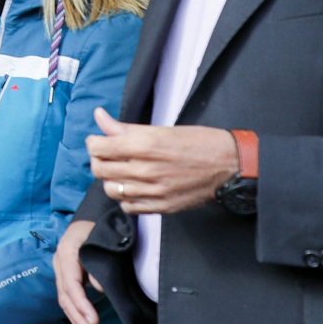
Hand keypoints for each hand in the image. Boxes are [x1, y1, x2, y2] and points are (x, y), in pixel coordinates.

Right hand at [54, 218, 105, 323]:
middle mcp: (59, 263)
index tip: (94, 321)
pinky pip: (68, 300)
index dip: (82, 304)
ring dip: (77, 321)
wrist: (87, 220)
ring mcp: (60, 271)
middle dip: (79, 319)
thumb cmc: (98, 228)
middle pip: (65, 296)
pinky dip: (76, 315)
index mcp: (66, 252)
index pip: (71, 284)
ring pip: (64, 301)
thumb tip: (99, 288)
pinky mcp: (65, 278)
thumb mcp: (101, 240)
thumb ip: (99, 263)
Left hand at [85, 109, 238, 214]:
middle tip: (106, 155)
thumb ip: (126, 128)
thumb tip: (99, 116)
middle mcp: (146, 170)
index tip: (98, 140)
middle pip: (100, 169)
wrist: (229, 166)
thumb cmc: (199, 143)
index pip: (99, 147)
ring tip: (120, 172)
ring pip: (111, 189)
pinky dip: (125, 198)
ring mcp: (153, 191)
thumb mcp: (162, 129)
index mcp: (145, 145)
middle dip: (98, 160)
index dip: (93, 143)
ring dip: (110, 180)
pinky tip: (134, 187)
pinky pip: (128, 207)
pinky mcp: (160, 207)